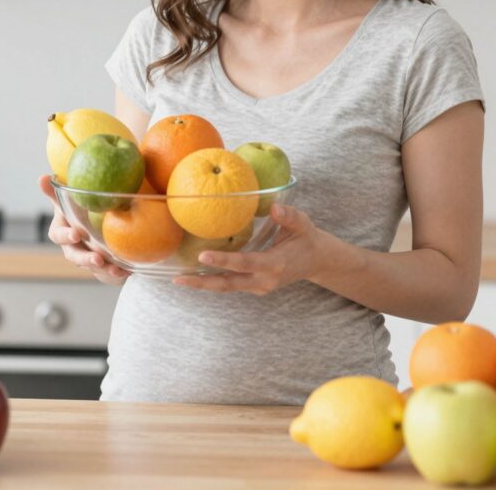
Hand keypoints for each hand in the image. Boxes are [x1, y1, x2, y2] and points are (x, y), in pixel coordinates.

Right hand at [38, 174, 130, 285]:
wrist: (97, 227)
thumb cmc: (81, 209)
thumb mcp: (72, 199)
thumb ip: (59, 190)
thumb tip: (42, 177)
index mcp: (64, 228)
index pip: (58, 234)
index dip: (65, 235)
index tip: (76, 234)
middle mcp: (72, 246)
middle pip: (73, 255)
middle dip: (84, 257)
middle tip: (97, 257)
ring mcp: (86, 257)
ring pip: (91, 265)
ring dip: (102, 268)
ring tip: (113, 268)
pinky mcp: (101, 267)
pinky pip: (107, 272)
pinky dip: (115, 272)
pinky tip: (126, 271)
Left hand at [172, 203, 326, 294]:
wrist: (317, 261)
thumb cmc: (307, 238)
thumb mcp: (302, 224)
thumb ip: (289, 217)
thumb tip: (274, 208)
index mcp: (274, 265)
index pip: (244, 263)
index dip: (223, 260)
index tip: (203, 255)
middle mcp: (264, 280)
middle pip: (228, 284)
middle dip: (203, 282)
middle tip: (178, 279)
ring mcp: (259, 287)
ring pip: (227, 287)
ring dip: (203, 284)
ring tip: (179, 279)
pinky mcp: (254, 287)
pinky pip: (231, 285)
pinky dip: (212, 281)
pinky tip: (194, 274)